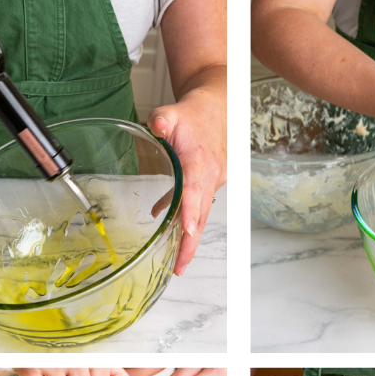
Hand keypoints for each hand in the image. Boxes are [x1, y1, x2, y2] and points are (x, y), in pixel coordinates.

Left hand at [149, 86, 225, 275]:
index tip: (188, 231)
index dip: (191, 211)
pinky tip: (167, 225)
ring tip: (178, 263)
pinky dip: (186, 220)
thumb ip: (164, 119)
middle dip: (190, 243)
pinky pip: (196, 206)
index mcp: (200, 161)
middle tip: (179, 267)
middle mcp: (210, 176)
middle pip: (201, 215)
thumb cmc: (195, 113)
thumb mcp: (174, 111)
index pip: (195, 190)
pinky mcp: (208, 183)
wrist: (216, 108)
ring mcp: (211, 182)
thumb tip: (158, 125)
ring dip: (189, 240)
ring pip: (201, 215)